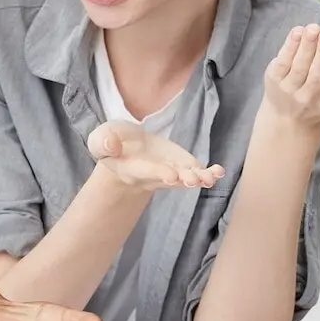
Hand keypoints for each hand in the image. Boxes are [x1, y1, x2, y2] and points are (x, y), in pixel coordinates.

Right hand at [87, 120, 224, 189]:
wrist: (126, 148)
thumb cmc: (112, 143)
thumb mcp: (100, 139)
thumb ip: (103, 142)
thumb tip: (111, 145)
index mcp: (133, 168)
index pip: (147, 172)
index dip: (159, 173)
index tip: (170, 175)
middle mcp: (155, 175)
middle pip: (170, 180)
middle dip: (181, 179)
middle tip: (192, 180)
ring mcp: (171, 171)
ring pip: (187, 179)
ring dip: (199, 179)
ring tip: (211, 177)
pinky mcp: (183, 165)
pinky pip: (198, 172)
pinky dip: (209, 173)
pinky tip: (219, 171)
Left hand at [263, 23, 319, 125]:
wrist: (290, 116)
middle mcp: (310, 101)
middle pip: (317, 79)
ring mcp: (290, 91)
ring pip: (298, 68)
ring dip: (306, 46)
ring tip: (315, 28)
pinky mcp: (274, 81)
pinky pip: (283, 62)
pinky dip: (290, 46)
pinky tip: (299, 31)